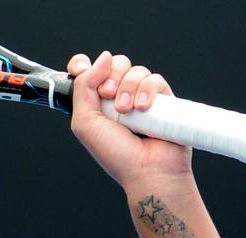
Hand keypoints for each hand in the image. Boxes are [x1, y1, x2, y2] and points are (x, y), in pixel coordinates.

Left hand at [66, 51, 192, 187]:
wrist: (147, 170)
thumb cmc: (116, 154)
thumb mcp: (85, 123)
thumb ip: (83, 88)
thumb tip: (102, 58)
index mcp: (96, 102)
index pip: (88, 70)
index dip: (84, 64)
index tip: (81, 69)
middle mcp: (118, 97)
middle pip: (114, 64)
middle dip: (110, 77)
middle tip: (108, 98)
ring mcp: (142, 96)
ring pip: (135, 70)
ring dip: (128, 88)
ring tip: (128, 111)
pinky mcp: (163, 98)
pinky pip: (155, 79)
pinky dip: (147, 90)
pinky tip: (143, 109)